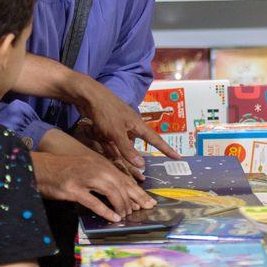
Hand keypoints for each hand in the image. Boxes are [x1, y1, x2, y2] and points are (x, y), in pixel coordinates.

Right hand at [31, 151, 156, 222]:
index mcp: (101, 164)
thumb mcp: (88, 167)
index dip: (138, 191)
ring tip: (127, 214)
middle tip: (144, 209)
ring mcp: (85, 179)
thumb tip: (120, 190)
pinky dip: (106, 211)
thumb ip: (103, 175)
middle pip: (122, 185)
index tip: (148, 200)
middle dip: (135, 199)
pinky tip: (113, 217)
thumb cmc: (66, 169)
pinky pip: (94, 202)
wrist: (42, 167)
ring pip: (111, 192)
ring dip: (121, 205)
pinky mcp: (74, 190)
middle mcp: (96, 169)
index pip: (124, 179)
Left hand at [64, 73, 179, 167]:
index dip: (167, 149)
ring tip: (114, 157)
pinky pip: (109, 142)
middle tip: (138, 171)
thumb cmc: (105, 111)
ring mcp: (118, 127)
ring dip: (116, 151)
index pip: (155, 140)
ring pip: (120, 145)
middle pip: (136, 145)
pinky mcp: (106, 127)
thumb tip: (142, 165)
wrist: (87, 95)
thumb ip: (127, 149)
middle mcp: (130, 126)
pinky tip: (101, 146)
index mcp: (137, 125)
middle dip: (134, 157)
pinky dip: (106, 145)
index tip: (179, 157)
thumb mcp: (116, 132)